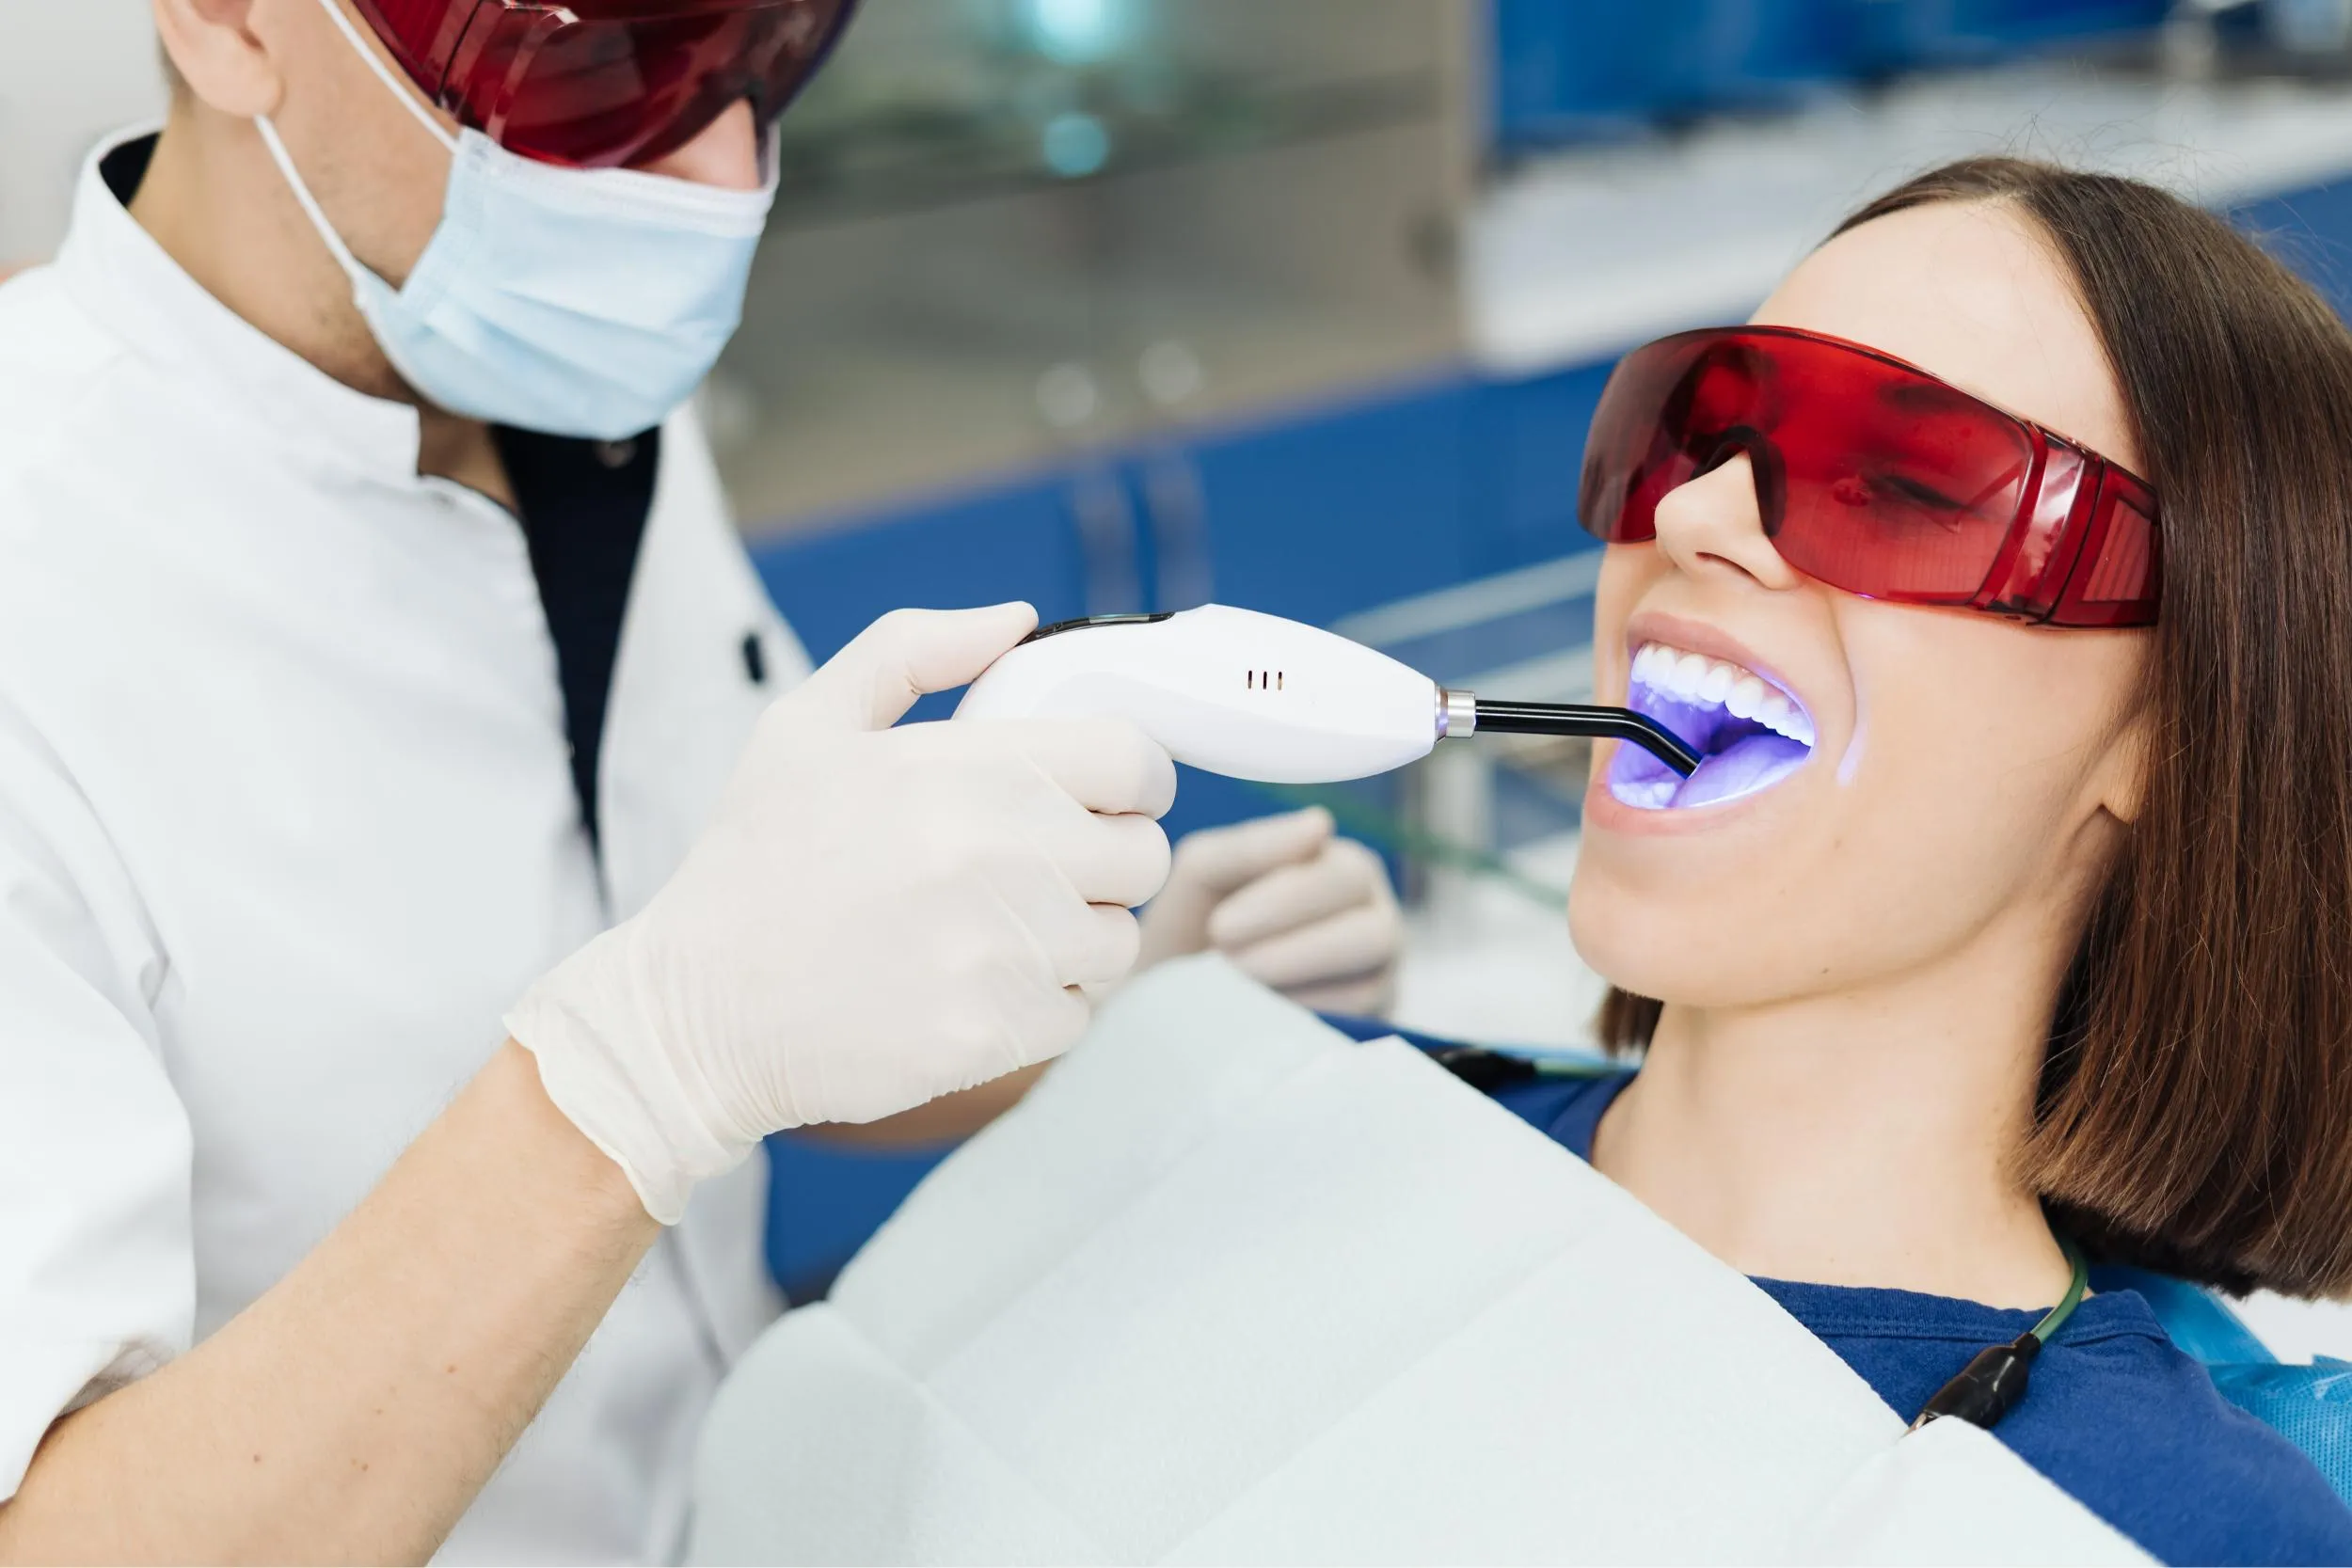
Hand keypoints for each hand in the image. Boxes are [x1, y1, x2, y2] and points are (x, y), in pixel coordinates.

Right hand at [507, 604, 1174, 1221]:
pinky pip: (1078, 1014)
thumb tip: (1015, 620)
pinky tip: (972, 990)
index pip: (1138, 762)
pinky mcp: (997, 1034)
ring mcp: (1005, 952)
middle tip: (1044, 870)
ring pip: (1118, 942)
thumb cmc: (755, 864)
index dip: (1133, 780)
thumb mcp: (806, 725)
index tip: (1101, 799)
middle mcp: (1002, 854)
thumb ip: (913, 651)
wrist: (698, 1013)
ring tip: (998, 932)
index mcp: (969, 768)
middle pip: (1145, 857)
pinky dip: (1041, 1009)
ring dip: (1077, 939)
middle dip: (1108, 862)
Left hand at [1137, 807, 1401, 1015]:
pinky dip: (1303, 1021)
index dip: (1287, 902)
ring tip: (1236, 989)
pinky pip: (1358, 1026)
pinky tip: (1260, 1018)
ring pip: (1370, 981)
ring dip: (1295, 986)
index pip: (1347, 875)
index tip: (1220, 927)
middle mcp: (1375, 918)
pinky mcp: (1371, 1028)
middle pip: (1374, 931)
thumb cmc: (1193, 927)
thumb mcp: (1204, 875)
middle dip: (1295, 949)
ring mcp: (1381, 978)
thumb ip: (1253, 846)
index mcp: (1342, 868)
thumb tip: (1321, 822)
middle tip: (1228, 963)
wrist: (1175, 1004)